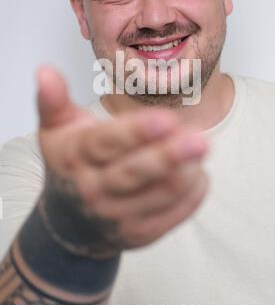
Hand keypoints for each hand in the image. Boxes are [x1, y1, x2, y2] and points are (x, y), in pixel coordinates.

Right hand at [36, 65, 209, 259]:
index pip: (106, 143)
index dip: (135, 132)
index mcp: (76, 158)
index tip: (166, 119)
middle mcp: (94, 190)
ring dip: (186, 170)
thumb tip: (44, 70)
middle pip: (135, 172)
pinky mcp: (139, 234)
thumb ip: (53, 100)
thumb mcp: (56, 131)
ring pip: (160, 194)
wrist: (69, 222)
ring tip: (201, 146)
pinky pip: (174, 215)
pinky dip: (192, 193)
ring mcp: (118, 217)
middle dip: (169, 156)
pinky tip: (198, 172)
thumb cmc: (70, 165)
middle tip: (199, 140)